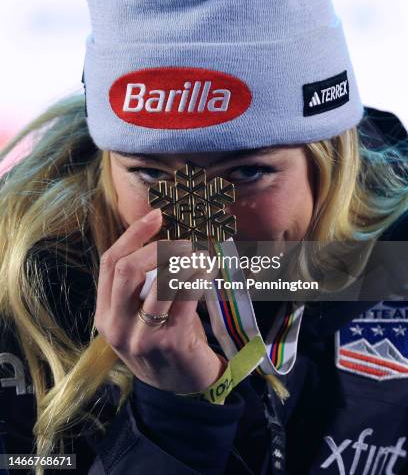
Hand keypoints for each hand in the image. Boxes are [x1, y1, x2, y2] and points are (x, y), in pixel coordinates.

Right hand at [95, 208, 225, 393]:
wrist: (183, 387)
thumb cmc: (163, 339)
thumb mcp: (139, 313)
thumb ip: (141, 282)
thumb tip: (160, 234)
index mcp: (105, 314)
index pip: (110, 263)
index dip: (133, 234)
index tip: (156, 216)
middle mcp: (116, 326)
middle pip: (127, 269)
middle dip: (156, 247)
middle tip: (182, 242)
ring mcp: (142, 336)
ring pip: (157, 282)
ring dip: (183, 262)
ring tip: (199, 256)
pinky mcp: (170, 341)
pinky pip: (184, 298)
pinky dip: (198, 277)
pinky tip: (208, 270)